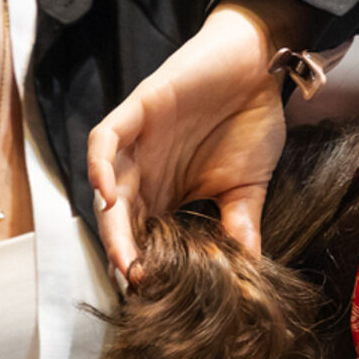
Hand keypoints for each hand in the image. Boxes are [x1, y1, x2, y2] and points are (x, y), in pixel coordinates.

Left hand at [88, 0, 310, 279]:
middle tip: (136, 281)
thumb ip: (240, 226)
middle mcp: (144, 172)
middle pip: (120, 219)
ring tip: (121, 253)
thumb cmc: (251, 121)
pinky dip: (99, 164)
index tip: (157, 293)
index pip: (144, 236)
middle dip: (123, 251)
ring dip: (109, 221)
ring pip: (107, 186)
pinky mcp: (136, 111)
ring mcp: (136, 143)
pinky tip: (106, 192)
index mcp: (168, 194)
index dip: (146, 264)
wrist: (260, 65)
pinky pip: (104, 139)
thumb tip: (247, 274)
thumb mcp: (249, 187)